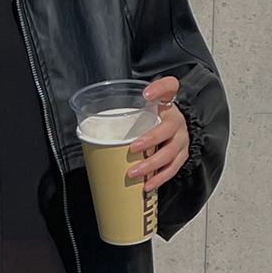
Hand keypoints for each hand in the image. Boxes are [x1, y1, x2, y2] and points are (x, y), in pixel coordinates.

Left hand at [127, 76, 189, 192]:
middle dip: (150, 139)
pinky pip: (172, 169)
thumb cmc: (155, 120)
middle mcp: (177, 121)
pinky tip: (147, 185)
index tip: (146, 94)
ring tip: (133, 173)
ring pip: (169, 153)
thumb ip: (126, 111)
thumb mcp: (144, 109)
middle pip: (168, 128)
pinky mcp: (181, 156)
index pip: (169, 87)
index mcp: (167, 104)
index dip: (159, 89)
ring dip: (151, 165)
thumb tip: (90, 126)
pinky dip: (159, 178)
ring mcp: (181, 140)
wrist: (177, 130)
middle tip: (132, 148)